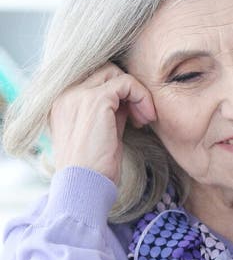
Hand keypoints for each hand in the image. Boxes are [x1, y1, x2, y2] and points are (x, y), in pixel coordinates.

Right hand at [50, 62, 154, 184]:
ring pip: (115, 74)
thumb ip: (109, 114)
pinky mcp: (95, 101)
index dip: (118, 95)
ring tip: (144, 119)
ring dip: (137, 93)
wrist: (84, 187)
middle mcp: (65, 94)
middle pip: (104, 72)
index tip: (132, 119)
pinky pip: (126, 83)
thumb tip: (128, 101)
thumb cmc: (93, 170)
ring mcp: (77, 95)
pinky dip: (141, 97)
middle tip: (140, 118)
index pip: (94, 80)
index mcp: (62, 102)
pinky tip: (144, 119)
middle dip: (128, 91)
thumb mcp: (100, 135)